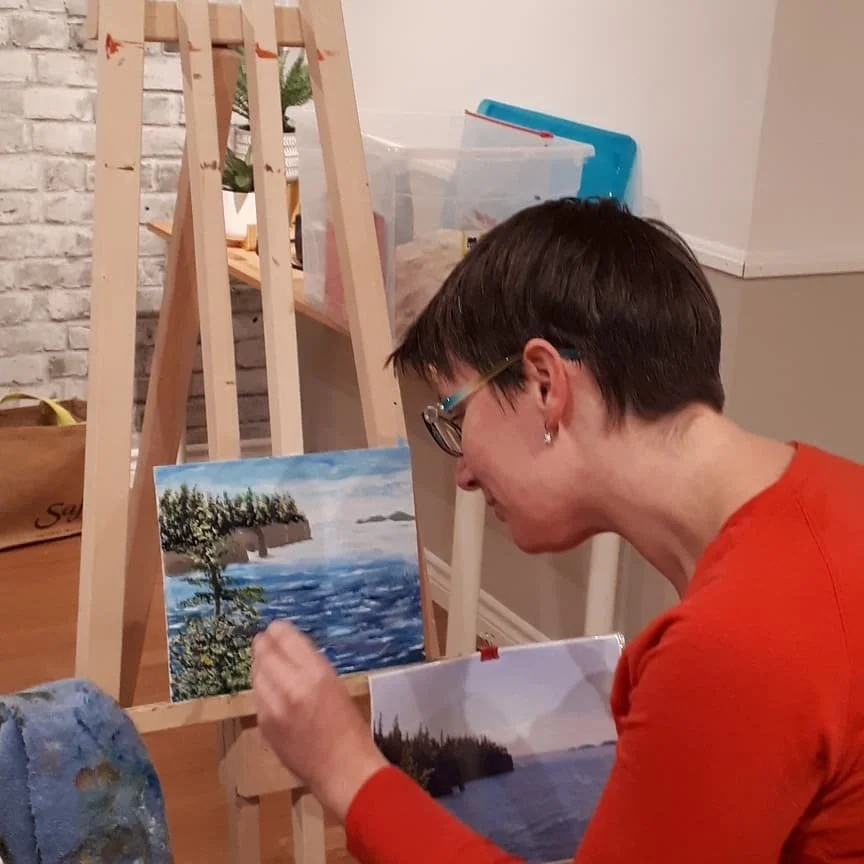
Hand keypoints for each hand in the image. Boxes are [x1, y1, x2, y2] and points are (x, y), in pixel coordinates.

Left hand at [251, 620, 388, 820]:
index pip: (284, 637)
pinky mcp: (264, 725)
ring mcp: (273, 707)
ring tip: (266, 664)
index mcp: (315, 672)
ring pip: (255, 674)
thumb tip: (286, 648)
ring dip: (260, 666)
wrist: (342, 770)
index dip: (277, 630)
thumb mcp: (335, 684)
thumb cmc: (348, 726)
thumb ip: (309, 666)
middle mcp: (291, 686)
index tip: (275, 628)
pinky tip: (271, 692)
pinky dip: (262, 690)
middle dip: (263, 645)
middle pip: (264, 652)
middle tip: (263, 641)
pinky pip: (257, 697)